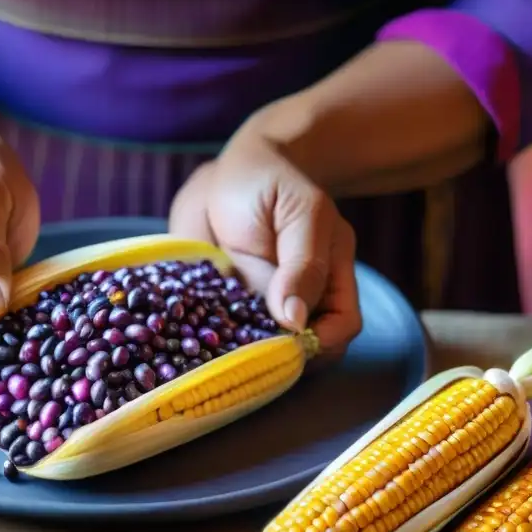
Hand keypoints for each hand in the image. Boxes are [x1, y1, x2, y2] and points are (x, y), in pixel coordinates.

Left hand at [169, 119, 361, 357]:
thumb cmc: (272, 182)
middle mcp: (293, 303)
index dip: (321, 342)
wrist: (223, 172)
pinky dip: (206, 342)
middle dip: (275, 358)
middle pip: (297, 352)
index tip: (290, 340)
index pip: (340, 328)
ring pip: (254, 354)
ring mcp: (255, 311)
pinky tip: (191, 333)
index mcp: (329, 280)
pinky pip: (215, 340)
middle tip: (246, 350)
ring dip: (237, 355)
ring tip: (217, 343)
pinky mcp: (218, 312)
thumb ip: (304, 264)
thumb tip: (296, 320)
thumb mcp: (302, 213)